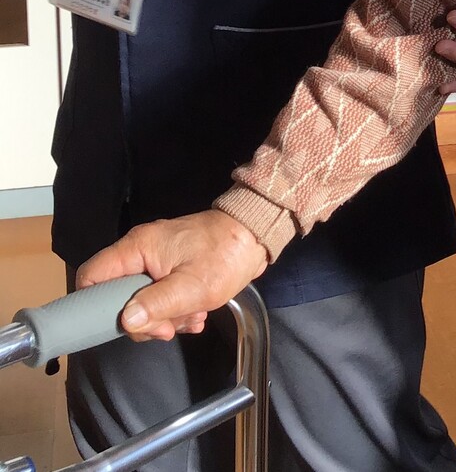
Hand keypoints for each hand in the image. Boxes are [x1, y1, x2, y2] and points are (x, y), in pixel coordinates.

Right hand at [76, 210, 267, 341]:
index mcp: (137, 248)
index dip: (94, 304)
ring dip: (164, 317)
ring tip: (192, 317)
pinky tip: (196, 315)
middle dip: (143, 319)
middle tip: (168, 327)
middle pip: (117, 297)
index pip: (91, 275)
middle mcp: (141, 252)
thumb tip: (126, 321)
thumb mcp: (191, 287)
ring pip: (141, 301)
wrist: (255, 236)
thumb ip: (156, 304)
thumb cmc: (224, 255)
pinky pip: (160, 297)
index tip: (122, 325)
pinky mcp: (171, 269)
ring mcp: (156, 260)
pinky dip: (175, 311)